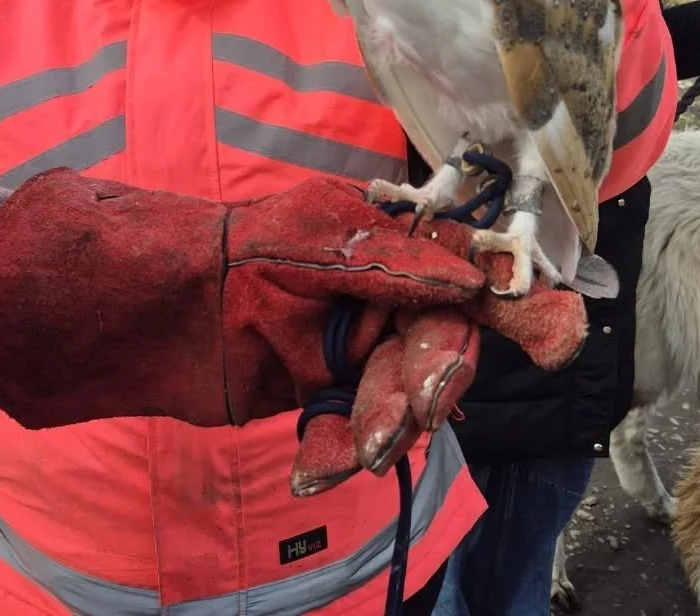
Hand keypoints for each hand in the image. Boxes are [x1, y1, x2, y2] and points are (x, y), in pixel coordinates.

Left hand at [0, 171, 586, 496]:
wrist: (139, 305)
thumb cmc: (222, 251)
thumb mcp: (305, 238)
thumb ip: (387, 260)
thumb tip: (473, 275)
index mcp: (383, 241)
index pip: (467, 270)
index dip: (516, 301)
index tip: (559, 335)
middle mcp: (379, 292)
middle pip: (442, 343)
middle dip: (433, 378)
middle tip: (411, 409)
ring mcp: (350, 346)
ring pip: (402, 395)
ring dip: (386, 422)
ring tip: (350, 441)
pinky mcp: (319, 392)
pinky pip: (353, 429)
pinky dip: (340, 450)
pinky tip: (316, 461)